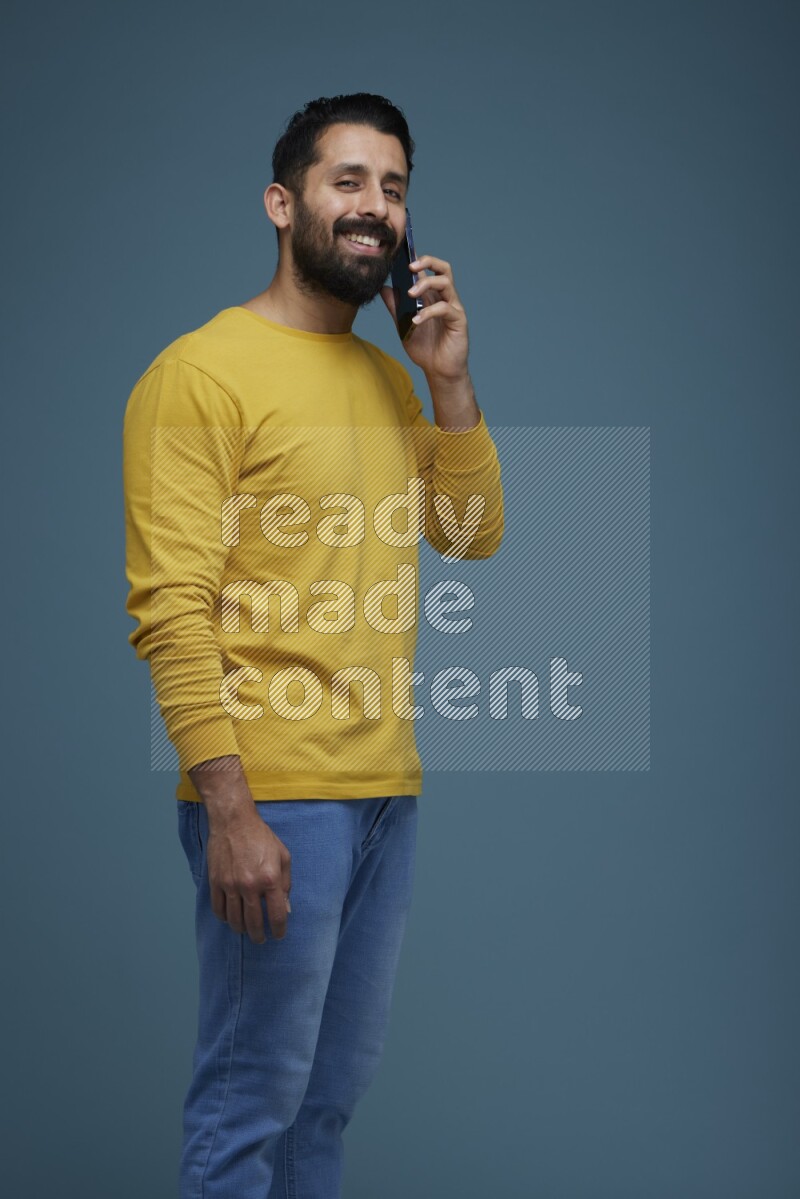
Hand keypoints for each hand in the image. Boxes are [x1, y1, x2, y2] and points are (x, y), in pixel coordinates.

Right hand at [206, 809, 291, 943]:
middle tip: (260, 939)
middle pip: (254, 922)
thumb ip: (286, 884)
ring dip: (241, 930)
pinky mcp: (216, 881)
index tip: (278, 935)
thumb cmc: (261, 837)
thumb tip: (286, 908)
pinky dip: (224, 918)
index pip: (276, 915)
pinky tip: (230, 918)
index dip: (279, 929)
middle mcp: (250, 885)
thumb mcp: (283, 857)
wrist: (234, 821)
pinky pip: (218, 908)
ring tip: (246, 931)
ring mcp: (230, 884)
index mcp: (270, 879)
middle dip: (259, 936)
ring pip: (234, 919)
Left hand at [380, 253, 468, 381]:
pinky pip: (445, 309)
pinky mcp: (458, 321)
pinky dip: (429, 312)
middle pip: (443, 268)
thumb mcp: (403, 325)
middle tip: (410, 267)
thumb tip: (383, 287)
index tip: (403, 253)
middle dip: (427, 261)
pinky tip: (416, 320)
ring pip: (446, 283)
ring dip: (426, 284)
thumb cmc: (425, 347)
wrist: (438, 370)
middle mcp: (445, 297)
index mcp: (432, 296)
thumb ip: (395, 307)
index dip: (418, 259)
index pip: (428, 270)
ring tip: (411, 294)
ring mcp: (453, 307)